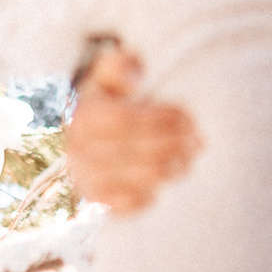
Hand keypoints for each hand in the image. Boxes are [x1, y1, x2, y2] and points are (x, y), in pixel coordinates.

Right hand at [63, 46, 198, 213]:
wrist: (73, 140)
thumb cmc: (103, 102)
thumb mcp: (106, 77)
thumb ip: (119, 67)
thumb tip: (136, 78)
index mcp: (81, 115)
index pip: (123, 120)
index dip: (160, 120)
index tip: (188, 118)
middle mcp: (77, 150)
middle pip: (134, 152)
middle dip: (172, 146)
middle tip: (197, 142)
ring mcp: (84, 178)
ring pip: (134, 180)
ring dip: (168, 171)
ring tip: (188, 161)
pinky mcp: (95, 202)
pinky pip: (126, 205)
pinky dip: (149, 195)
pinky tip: (164, 182)